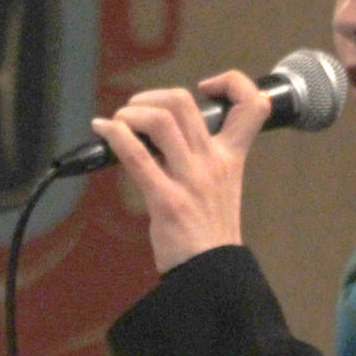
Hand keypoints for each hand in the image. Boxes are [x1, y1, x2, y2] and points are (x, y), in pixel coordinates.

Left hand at [90, 70, 270, 272]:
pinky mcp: (167, 200)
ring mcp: (192, 180)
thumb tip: (161, 134)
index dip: (233, 82)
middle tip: (135, 109)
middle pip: (185, 102)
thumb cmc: (208, 231)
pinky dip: (115, 135)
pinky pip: (137, 156)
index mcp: (231, 157)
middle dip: (151, 96)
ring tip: (118, 121)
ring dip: (130, 112)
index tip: (205, 87)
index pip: (252, 105)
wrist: (212, 272)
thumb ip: (201, 158)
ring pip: (160, 120)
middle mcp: (214, 162)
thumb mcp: (221, 186)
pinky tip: (103, 130)